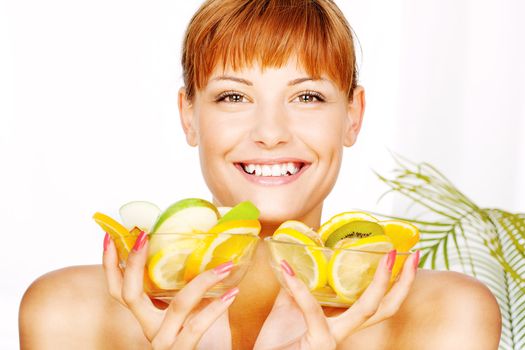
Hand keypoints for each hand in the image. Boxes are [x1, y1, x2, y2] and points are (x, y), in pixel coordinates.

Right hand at [102, 232, 237, 349]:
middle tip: (143, 235)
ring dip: (204, 281)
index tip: (110, 236)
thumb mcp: (195, 311)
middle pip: (129, 295)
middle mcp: (150, 328)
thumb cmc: (205, 341)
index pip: (120, 289)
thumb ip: (197, 288)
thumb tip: (212, 253)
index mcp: (149, 316)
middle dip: (133, 263)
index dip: (110, 265)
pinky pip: (197, 326)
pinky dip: (217, 307)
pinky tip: (232, 293)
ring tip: (225, 265)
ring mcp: (164, 342)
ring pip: (178, 305)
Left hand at [254, 250, 419, 349]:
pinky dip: (299, 286)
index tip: (401, 256)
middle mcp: (343, 331)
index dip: (392, 283)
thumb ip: (294, 287)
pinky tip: (287, 268)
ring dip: (379, 281)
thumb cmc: (276, 341)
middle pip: (385, 309)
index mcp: (339, 322)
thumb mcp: (286, 307)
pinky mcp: (318, 342)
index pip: (375, 303)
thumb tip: (294, 260)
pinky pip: (312, 308)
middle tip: (413, 257)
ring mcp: (333, 338)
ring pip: (366, 310)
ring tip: (385, 256)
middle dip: (403, 283)